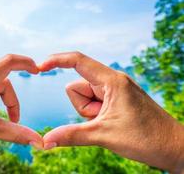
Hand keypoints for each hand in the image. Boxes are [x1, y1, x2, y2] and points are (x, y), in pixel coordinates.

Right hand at [40, 52, 183, 172]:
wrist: (173, 148)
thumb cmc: (146, 138)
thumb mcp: (104, 135)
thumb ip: (71, 136)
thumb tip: (45, 141)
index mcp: (112, 81)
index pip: (78, 61)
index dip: (56, 60)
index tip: (40, 67)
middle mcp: (111, 82)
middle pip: (77, 88)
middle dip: (82, 107)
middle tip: (101, 121)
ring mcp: (113, 91)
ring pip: (84, 98)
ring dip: (89, 114)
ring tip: (109, 124)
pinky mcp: (115, 101)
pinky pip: (93, 105)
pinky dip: (94, 116)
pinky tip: (111, 125)